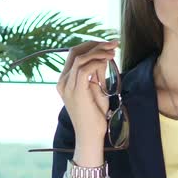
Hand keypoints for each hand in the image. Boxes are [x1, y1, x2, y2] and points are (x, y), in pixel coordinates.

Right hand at [56, 40, 118, 165]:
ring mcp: (67, 85)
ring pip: (80, 57)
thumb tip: (104, 58)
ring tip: (114, 50)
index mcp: (66, 79)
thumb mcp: (98, 90)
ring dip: (99, 51)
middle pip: (76, 51)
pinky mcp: (76, 90)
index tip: (109, 44)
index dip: (92, 45)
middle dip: (96, 44)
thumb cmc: (95, 115)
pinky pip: (84, 68)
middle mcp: (63, 81)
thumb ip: (98, 73)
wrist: (90, 134)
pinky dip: (97, 61)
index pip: (75, 54)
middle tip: (114, 43)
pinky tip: (108, 60)